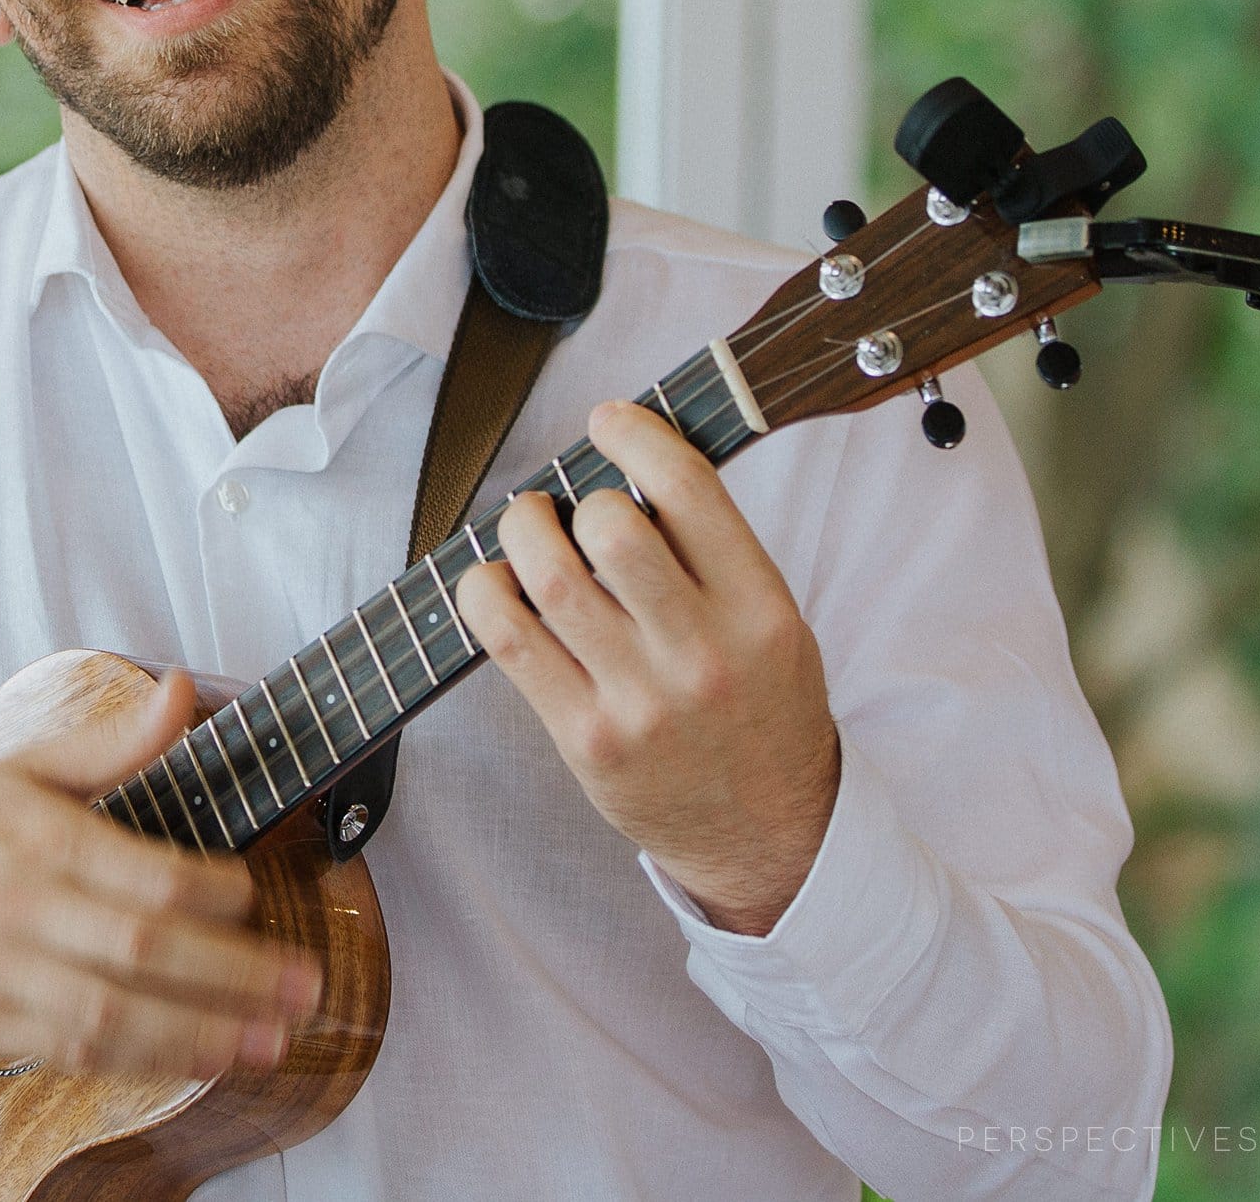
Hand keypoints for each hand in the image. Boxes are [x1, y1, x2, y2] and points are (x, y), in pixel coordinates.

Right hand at [0, 669, 322, 1076]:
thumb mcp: (27, 766)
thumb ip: (114, 740)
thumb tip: (183, 691)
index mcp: (40, 839)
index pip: (143, 874)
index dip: (211, 891)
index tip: (253, 896)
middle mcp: (25, 910)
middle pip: (143, 950)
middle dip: (234, 974)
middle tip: (305, 987)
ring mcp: (6, 974)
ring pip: (114, 1014)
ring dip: (199, 1033)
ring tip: (269, 1040)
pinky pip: (76, 1052)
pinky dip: (140, 1061)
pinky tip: (197, 1058)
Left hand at [456, 400, 841, 935]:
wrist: (769, 838)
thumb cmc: (761, 712)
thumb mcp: (774, 626)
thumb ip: (716, 553)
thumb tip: (630, 461)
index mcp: (760, 611)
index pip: (689, 491)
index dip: (637, 435)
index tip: (610, 420)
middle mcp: (702, 654)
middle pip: (614, 530)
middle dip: (579, 495)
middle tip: (568, 502)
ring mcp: (640, 701)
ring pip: (551, 581)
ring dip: (521, 532)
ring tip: (524, 527)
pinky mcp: (586, 739)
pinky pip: (509, 643)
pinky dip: (484, 594)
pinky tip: (492, 582)